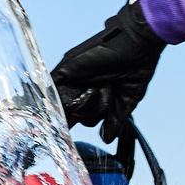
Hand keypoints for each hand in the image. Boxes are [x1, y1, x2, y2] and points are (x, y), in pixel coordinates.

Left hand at [51, 0, 164, 134]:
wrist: (136, 45)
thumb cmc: (136, 68)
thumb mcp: (127, 99)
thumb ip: (115, 120)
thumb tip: (107, 139)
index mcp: (98, 94)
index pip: (83, 114)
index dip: (80, 122)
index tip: (73, 136)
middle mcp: (84, 87)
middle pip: (70, 111)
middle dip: (72, 119)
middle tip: (73, 124)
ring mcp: (73, 78)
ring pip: (60, 102)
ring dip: (62, 110)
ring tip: (72, 112)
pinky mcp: (67, 69)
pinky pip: (51, 85)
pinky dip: (47, 96)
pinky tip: (48, 107)